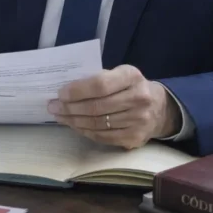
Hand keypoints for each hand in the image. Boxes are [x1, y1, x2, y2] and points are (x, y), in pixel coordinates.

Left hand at [46, 65, 181, 148]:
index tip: (60, 93)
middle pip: (96, 107)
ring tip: (59, 116)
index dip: (77, 91)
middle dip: (70, 108)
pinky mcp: (135, 138)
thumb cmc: (129, 87)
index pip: (100, 85)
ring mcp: (139, 121)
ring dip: (73, 121)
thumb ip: (97, 79)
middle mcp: (139, 98)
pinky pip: (103, 137)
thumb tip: (65, 90)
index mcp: (132, 76)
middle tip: (52, 107)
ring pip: (97, 124)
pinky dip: (84, 131)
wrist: (159, 108)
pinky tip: (74, 125)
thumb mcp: (118, 74)